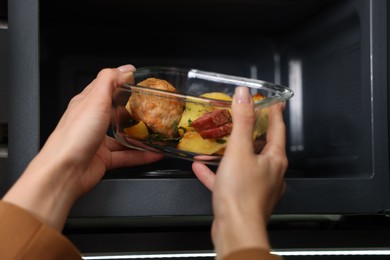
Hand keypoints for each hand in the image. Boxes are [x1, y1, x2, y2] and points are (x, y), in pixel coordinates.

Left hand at [3, 65, 162, 229]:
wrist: (65, 171)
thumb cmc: (75, 135)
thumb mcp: (94, 100)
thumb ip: (109, 80)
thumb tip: (124, 69)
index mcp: (87, 103)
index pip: (105, 88)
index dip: (121, 82)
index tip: (139, 81)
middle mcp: (92, 121)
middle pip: (116, 112)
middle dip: (134, 111)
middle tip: (152, 109)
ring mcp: (98, 141)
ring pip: (123, 136)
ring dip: (140, 136)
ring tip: (157, 133)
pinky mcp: (104, 159)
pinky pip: (127, 156)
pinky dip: (141, 156)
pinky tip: (154, 154)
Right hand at [192, 87, 287, 258]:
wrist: (235, 230)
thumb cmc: (242, 194)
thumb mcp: (240, 150)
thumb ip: (242, 121)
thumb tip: (244, 95)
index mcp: (274, 159)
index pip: (278, 128)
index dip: (274, 112)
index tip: (273, 102)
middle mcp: (270, 172)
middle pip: (263, 145)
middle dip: (253, 130)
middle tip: (245, 118)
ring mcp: (256, 186)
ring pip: (245, 162)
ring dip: (232, 151)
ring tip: (220, 140)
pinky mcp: (241, 197)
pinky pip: (229, 179)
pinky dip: (217, 172)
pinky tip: (201, 167)